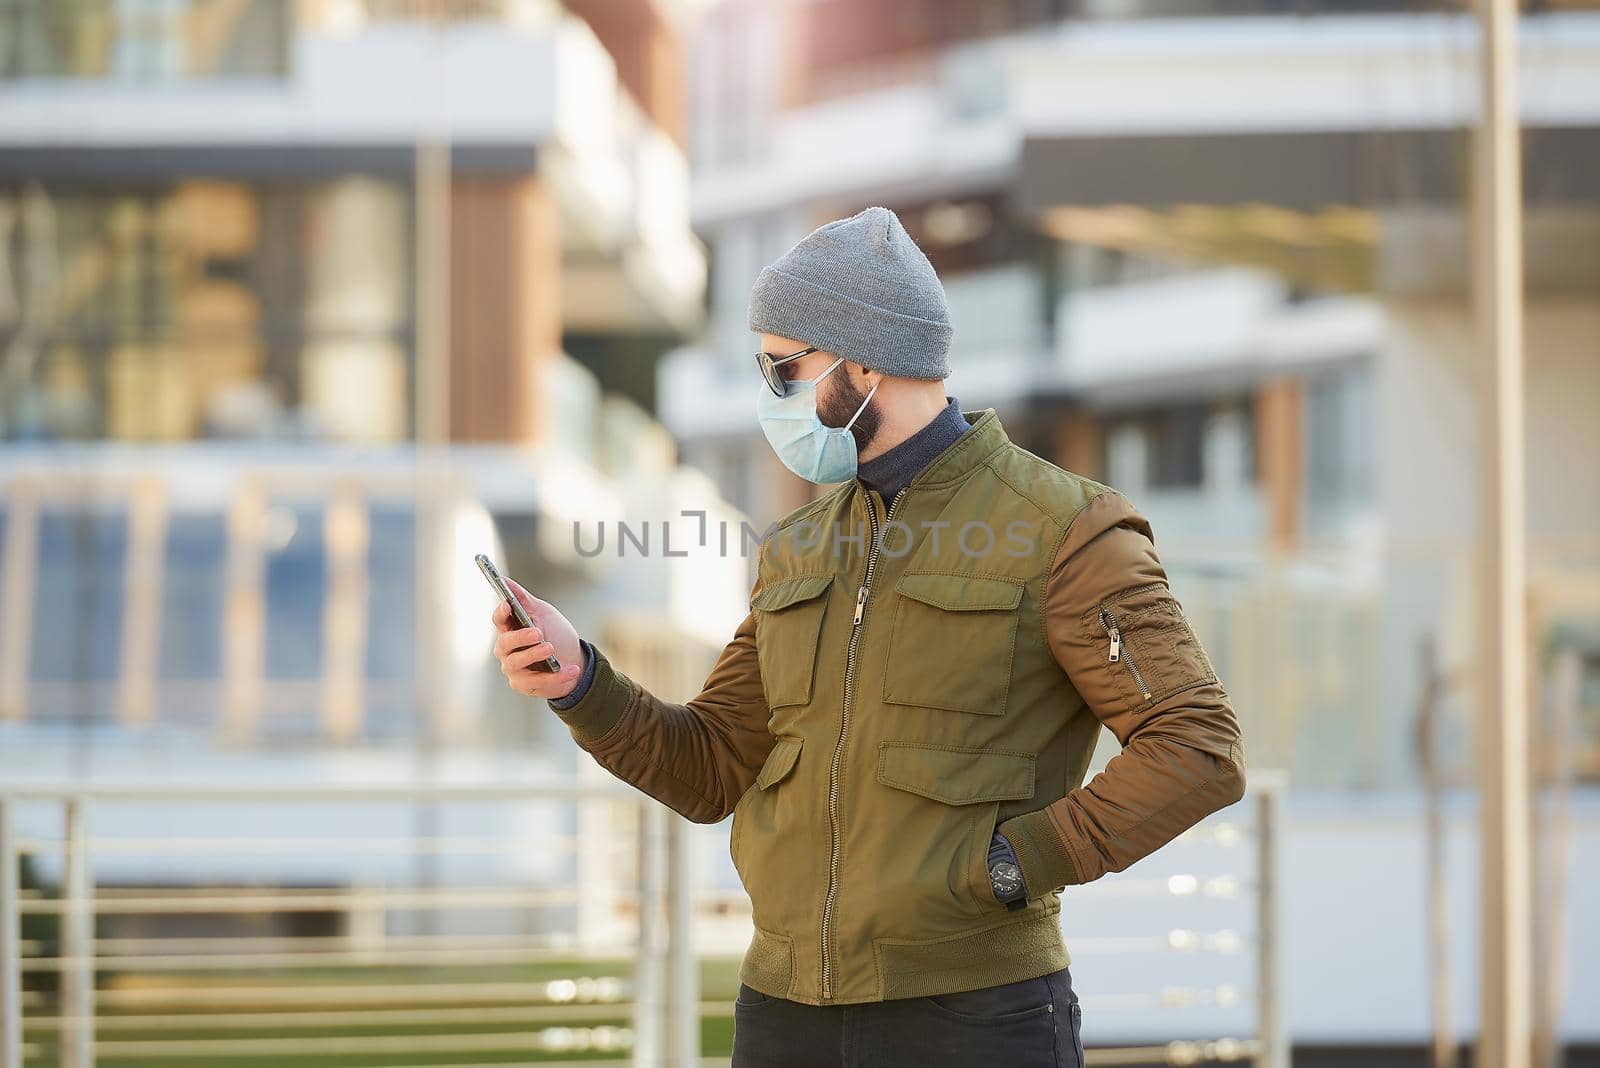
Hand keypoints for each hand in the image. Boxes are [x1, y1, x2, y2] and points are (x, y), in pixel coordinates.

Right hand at [491, 577, 586, 699]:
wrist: (573, 659)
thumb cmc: (554, 633)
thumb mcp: (543, 613)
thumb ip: (524, 599)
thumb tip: (504, 580)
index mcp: (510, 629)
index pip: (499, 620)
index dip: (500, 613)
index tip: (507, 605)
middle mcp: (507, 650)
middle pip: (504, 643)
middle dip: (520, 637)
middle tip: (538, 633)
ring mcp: (514, 669)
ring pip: (516, 663)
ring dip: (533, 655)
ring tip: (550, 648)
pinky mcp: (525, 685)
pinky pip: (537, 682)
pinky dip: (555, 676)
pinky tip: (572, 669)